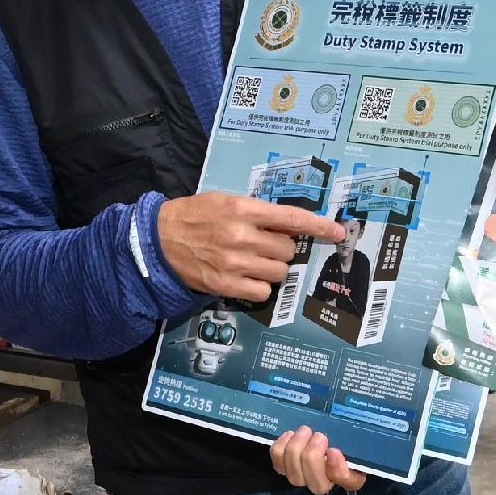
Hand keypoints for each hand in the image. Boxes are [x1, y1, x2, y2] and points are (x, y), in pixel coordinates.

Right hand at [156, 190, 345, 301]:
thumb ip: (258, 212)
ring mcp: (234, 263)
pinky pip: (263, 292)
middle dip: (281, 248)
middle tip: (261, 244)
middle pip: (288, 249)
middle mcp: (241, 236)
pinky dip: (259, 287)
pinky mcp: (225, 285)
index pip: (291, 218)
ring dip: (271, 268)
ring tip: (251, 261)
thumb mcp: (226, 201)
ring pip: (279, 272)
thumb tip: (291, 224)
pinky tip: (245, 278)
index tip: (337, 231)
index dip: (319, 226)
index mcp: (243, 209)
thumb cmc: (194, 216)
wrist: (158, 239)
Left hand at [269, 426, 363, 494]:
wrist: (318, 428)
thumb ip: (355, 443)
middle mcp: (325, 483)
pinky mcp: (285, 468)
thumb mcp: (354, 437)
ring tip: (304, 431)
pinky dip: (282, 448)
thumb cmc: (341, 433)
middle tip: (318, 436)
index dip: (338, 470)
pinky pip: (278, 464)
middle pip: (317, 484)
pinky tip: (290, 435)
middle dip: (314, 457)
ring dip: (297, 450)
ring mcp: (303, 478)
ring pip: (295, 476)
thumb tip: (335, 452)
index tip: (334, 450)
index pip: (347, 484)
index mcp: (350, 477)